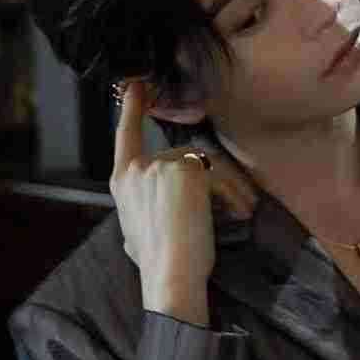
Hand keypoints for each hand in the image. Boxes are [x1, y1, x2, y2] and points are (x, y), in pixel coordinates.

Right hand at [110, 78, 257, 285]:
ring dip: (228, 189)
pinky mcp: (185, 168)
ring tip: (236, 215)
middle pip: (184, 156)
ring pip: (205, 165)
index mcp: (122, 182)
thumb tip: (149, 211)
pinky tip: (234, 212)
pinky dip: (232, 192)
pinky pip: (218, 173)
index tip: (137, 85)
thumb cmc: (160, 263)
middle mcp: (136, 168)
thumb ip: (143, 207)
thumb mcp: (137, 231)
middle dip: (213, 182)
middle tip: (234, 208)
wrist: (171, 274)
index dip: (133, 108)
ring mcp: (159, 165)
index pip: (126, 136)